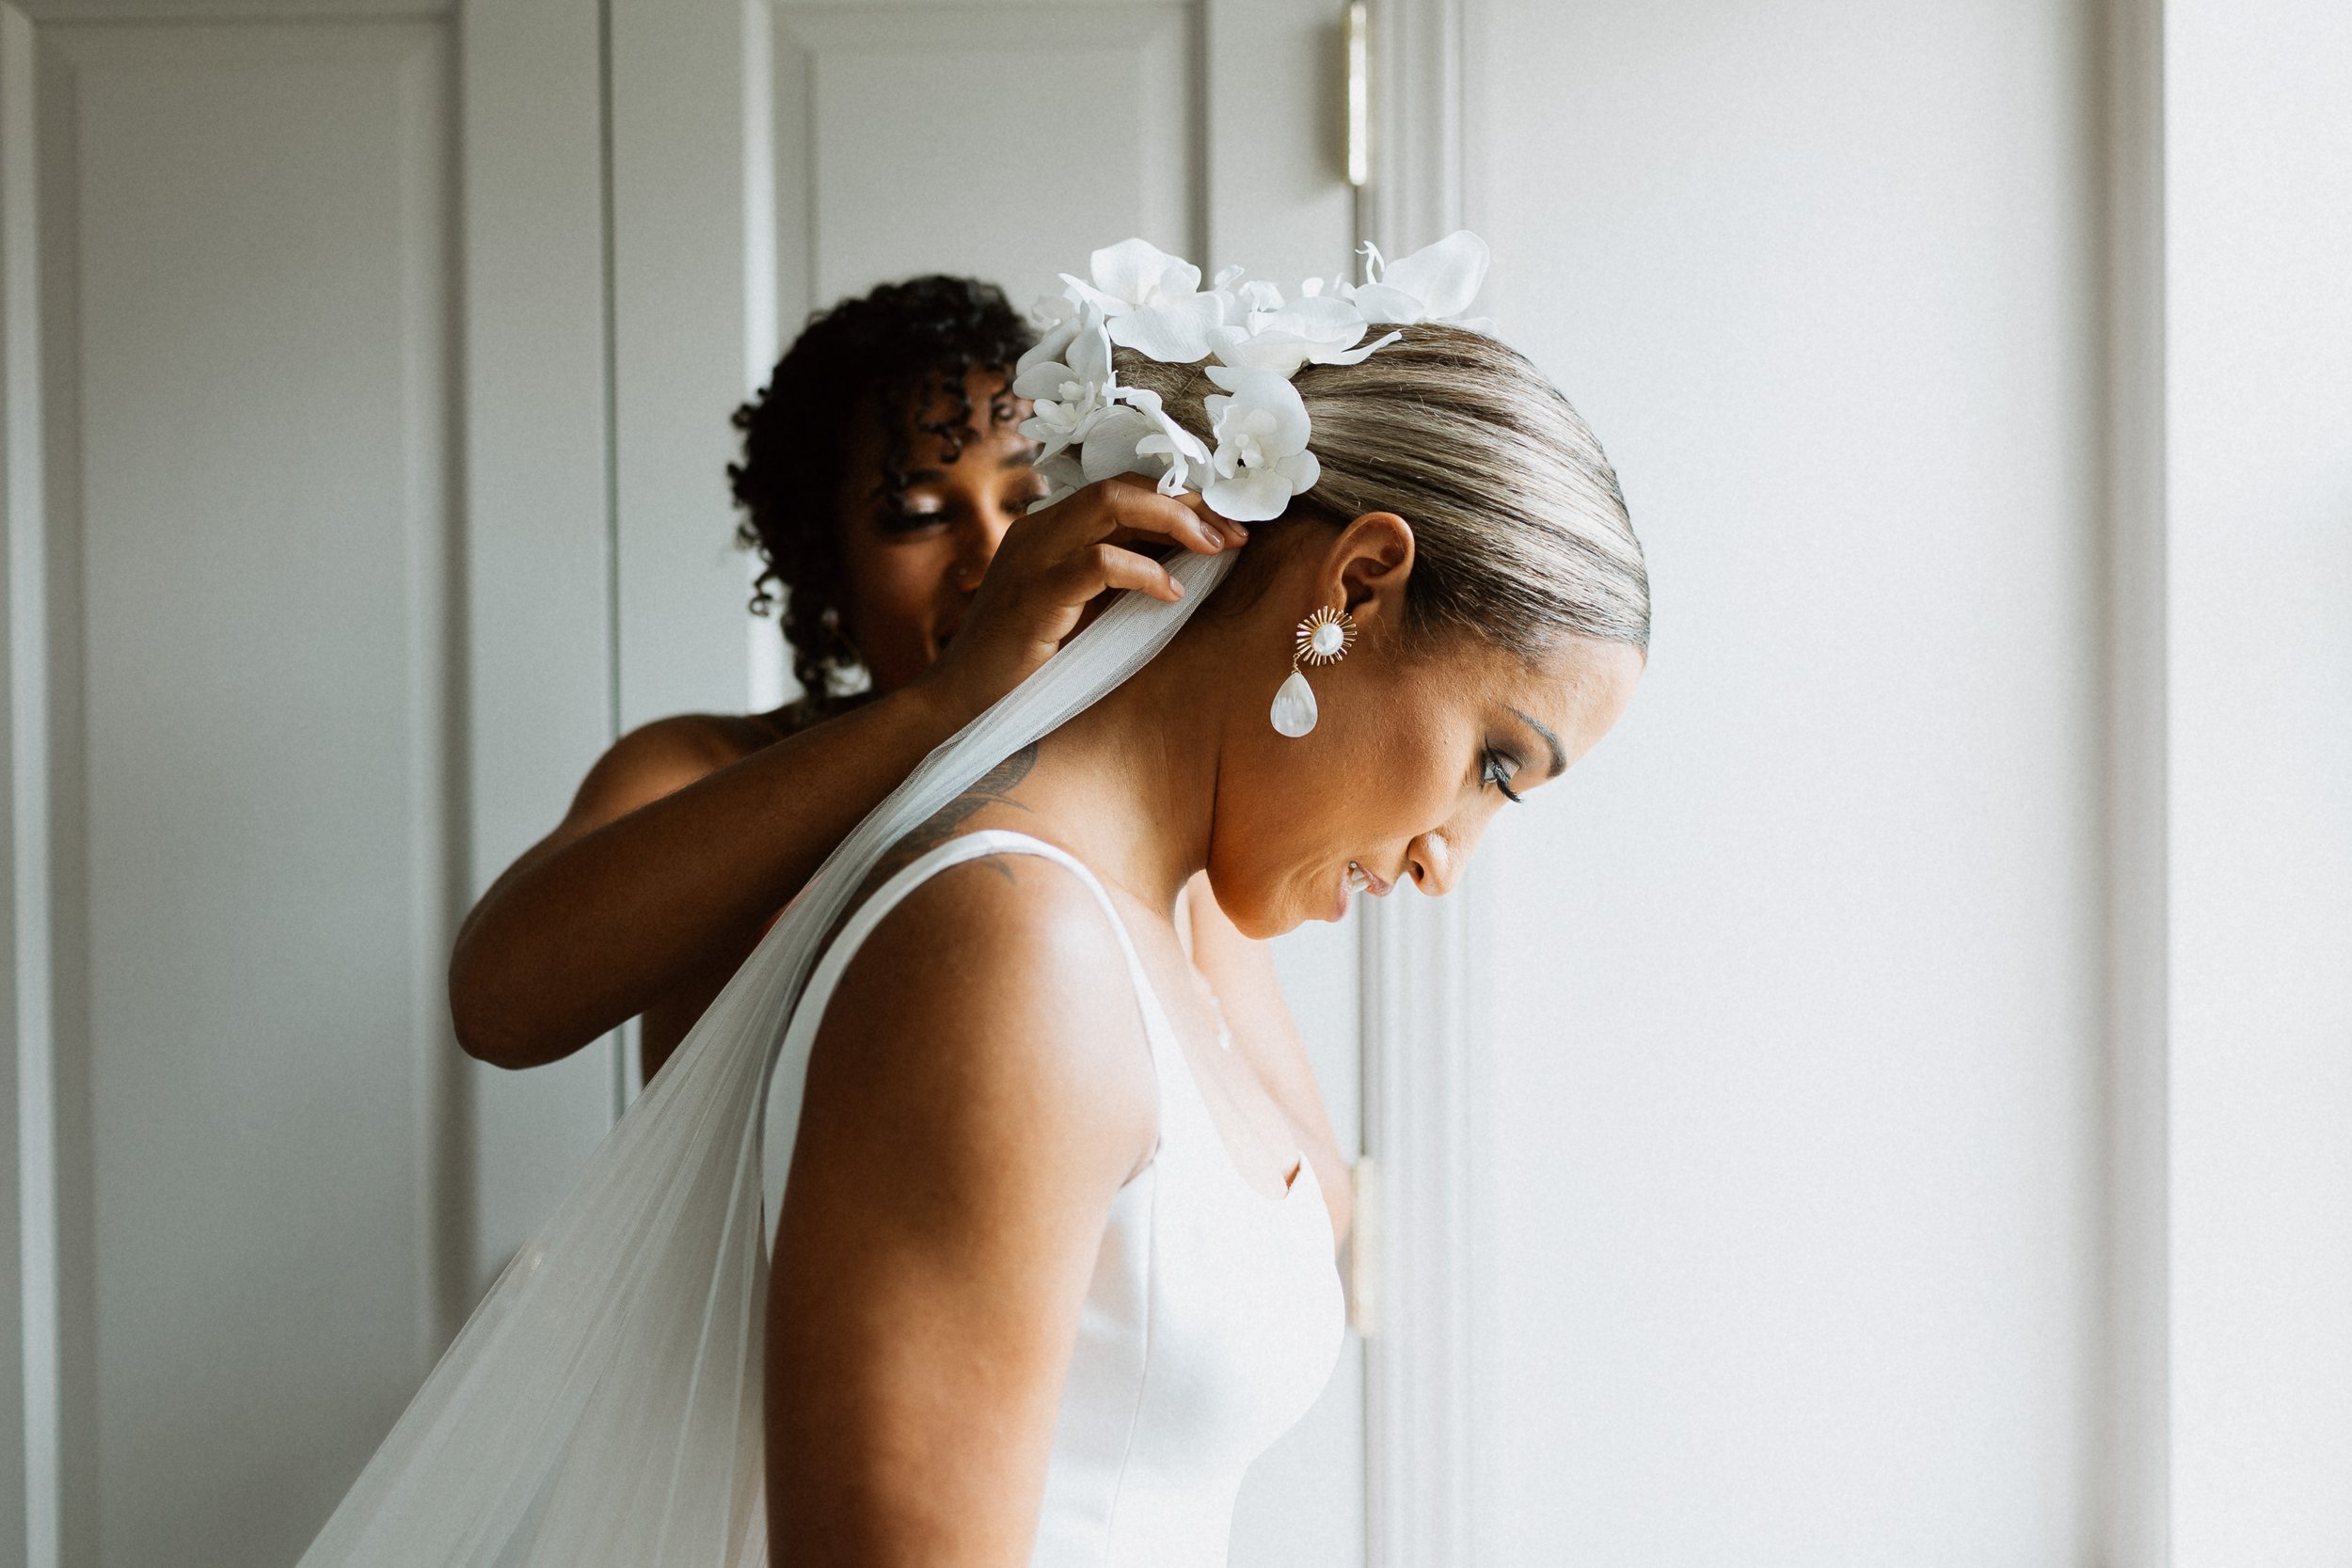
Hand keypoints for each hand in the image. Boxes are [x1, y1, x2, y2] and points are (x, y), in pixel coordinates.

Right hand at [914, 477, 1242, 724]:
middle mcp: (1038, 531)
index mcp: (1049, 530)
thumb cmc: (1026, 666)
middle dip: (1188, 503)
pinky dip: (1145, 572)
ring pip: (1111, 505)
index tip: (1226, 526)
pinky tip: (1172, 594)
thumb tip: (1188, 562)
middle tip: (1234, 534)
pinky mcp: (1034, 595)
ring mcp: (1032, 557)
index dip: (1180, 501)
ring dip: (1174, 522)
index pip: (1122, 490)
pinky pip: (1099, 563)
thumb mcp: (1082, 611)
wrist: (961, 706)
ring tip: (1214, 550)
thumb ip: (1120, 580)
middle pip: (1122, 485)